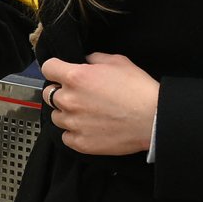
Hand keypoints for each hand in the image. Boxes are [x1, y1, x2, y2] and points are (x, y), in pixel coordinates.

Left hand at [41, 53, 158, 155]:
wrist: (154, 119)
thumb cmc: (138, 89)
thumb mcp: (117, 61)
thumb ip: (94, 58)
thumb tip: (84, 61)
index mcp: (75, 76)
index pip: (48, 68)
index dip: (55, 68)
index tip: (61, 72)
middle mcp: (69, 99)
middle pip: (48, 93)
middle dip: (59, 91)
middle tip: (77, 94)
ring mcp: (74, 123)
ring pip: (56, 116)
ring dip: (66, 113)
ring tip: (85, 113)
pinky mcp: (81, 143)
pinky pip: (66, 136)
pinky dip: (73, 133)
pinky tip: (87, 128)